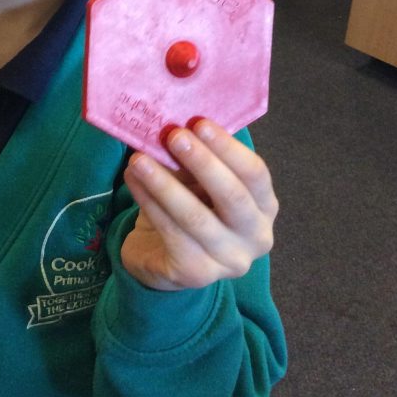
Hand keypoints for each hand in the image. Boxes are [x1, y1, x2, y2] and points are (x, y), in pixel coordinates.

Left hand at [121, 119, 277, 291]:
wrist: (166, 259)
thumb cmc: (191, 208)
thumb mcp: (199, 181)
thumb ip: (197, 157)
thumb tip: (175, 123)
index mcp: (264, 206)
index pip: (255, 174)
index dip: (228, 147)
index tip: (199, 123)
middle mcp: (256, 236)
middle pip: (233, 196)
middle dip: (202, 163)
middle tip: (173, 136)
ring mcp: (229, 261)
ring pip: (195, 216)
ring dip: (164, 183)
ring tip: (139, 159)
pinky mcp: (197, 273)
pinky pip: (171, 233)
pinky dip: (148, 203)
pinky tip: (132, 181)